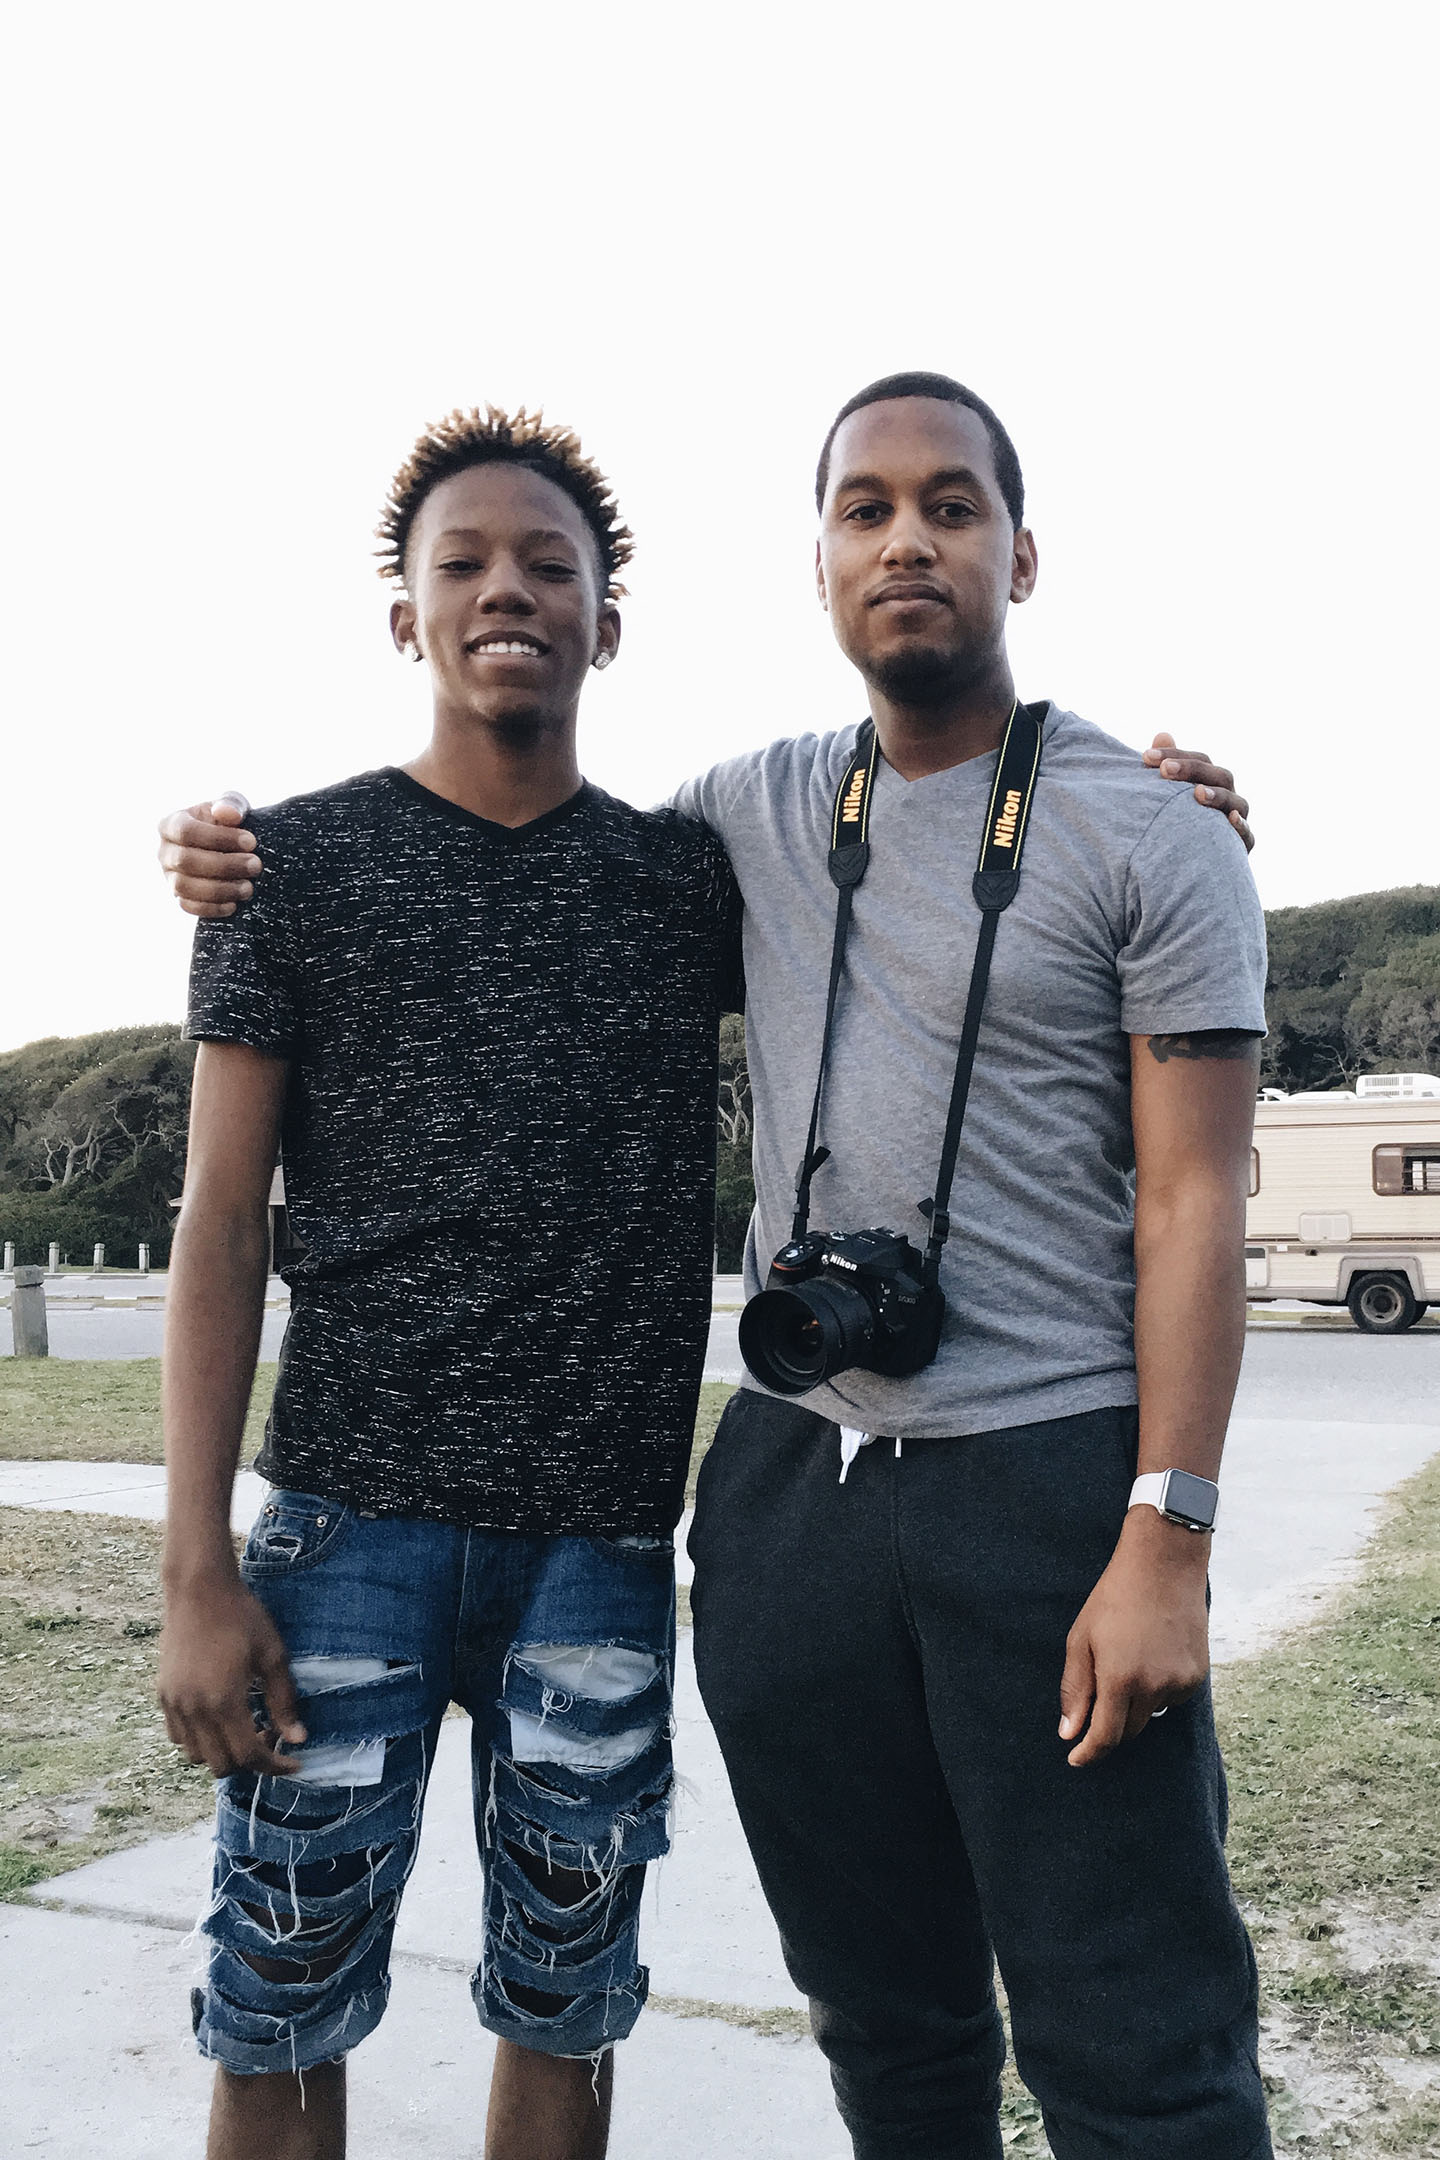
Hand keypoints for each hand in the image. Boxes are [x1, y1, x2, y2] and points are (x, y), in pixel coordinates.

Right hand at [158, 794, 261, 917]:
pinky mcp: (179, 897)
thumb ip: (230, 804)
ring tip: (248, 887)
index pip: (186, 831)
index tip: (251, 842)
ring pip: (184, 887)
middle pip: (185, 861)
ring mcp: (169, 876)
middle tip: (256, 866)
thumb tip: (225, 813)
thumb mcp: (233, 807)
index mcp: (171, 824)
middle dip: (224, 865)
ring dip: (219, 889)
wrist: (230, 847)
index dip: (218, 838)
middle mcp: (165, 851)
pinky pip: (188, 906)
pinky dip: (211, 908)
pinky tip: (234, 904)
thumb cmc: (229, 823)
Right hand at [158, 1575, 306, 1777]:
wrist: (199, 1589)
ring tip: (244, 1727)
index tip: (294, 1763)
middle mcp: (194, 1709)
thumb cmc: (242, 1616)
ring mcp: (174, 1704)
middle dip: (249, 1762)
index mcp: (224, 1700)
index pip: (249, 1755)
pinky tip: (219, 1718)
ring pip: (196, 1756)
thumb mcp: (272, 1655)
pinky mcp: (163, 1695)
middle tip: (270, 1738)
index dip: (274, 1765)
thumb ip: (283, 1701)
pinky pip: (178, 1737)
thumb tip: (298, 1739)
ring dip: (223, 1752)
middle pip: (221, 1765)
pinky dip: (200, 1740)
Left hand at [1058, 1508, 1209, 1767]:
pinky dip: (1159, 1688)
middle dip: (1111, 1727)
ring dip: (1136, 1704)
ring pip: (1152, 1713)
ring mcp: (1180, 1682)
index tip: (1076, 1760)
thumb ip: (1075, 1689)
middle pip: (1130, 1730)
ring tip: (1129, 1661)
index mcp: (1120, 1679)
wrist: (1164, 1565)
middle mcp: (1153, 1687)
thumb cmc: (1114, 1598)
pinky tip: (1152, 1655)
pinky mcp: (1198, 1675)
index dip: (1089, 1753)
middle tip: (1097, 1707)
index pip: (1105, 1737)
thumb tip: (1069, 1733)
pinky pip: (1173, 1696)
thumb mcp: (1081, 1638)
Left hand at [1142, 734, 1252, 852]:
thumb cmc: (1176, 825)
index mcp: (1211, 782)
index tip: (1146, 756)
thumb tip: (1162, 734)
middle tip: (1165, 770)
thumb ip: (1168, 767)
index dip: (1175, 755)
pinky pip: (1247, 836)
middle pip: (1220, 776)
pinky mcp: (1241, 848)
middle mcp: (1228, 798)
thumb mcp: (1167, 797)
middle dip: (1192, 771)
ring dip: (1218, 796)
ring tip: (1198, 793)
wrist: (1186, 869)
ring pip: (1236, 803)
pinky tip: (1231, 819)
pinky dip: (1241, 827)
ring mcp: (1237, 820)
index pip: (1199, 761)